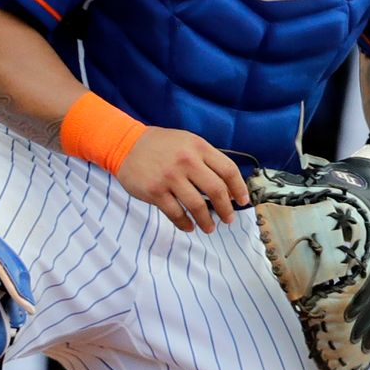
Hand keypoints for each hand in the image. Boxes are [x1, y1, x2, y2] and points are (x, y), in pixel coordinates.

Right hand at [117, 128, 249, 233]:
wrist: (126, 145)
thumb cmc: (162, 145)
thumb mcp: (188, 142)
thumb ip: (207, 159)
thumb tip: (228, 186)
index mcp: (199, 148)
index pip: (228, 169)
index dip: (239, 188)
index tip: (243, 201)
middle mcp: (187, 161)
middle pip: (216, 190)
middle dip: (226, 209)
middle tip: (229, 219)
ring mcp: (170, 177)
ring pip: (197, 205)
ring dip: (206, 221)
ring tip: (210, 228)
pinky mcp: (155, 191)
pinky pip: (175, 213)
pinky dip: (185, 223)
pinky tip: (190, 227)